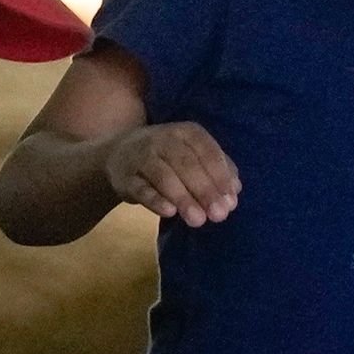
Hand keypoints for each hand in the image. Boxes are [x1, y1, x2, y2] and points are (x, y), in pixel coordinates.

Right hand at [104, 122, 241, 226]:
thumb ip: (218, 170)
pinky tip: (169, 212)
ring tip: (198, 220)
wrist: (118, 155)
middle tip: (218, 215)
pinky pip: (140, 188)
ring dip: (183, 198)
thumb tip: (235, 191)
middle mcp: (163, 138)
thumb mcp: (195, 157)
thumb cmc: (168, 158)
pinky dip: (155, 199)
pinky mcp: (124, 176)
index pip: (207, 152)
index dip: (220, 177)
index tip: (231, 202)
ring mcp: (141, 156)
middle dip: (205, 191)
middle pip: (187, 165)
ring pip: (164, 176)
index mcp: (187, 132)